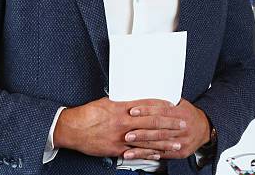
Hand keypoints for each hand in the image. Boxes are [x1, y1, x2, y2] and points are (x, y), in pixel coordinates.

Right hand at [53, 98, 184, 157]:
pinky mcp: (116, 149)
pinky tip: (158, 154)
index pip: (148, 105)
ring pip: (147, 139)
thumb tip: (136, 100)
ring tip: (176, 143)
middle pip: (152, 122)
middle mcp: (124, 121)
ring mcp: (121, 136)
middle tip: (182, 125)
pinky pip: (136, 152)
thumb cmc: (88, 114)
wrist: (72, 128)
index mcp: (122, 107)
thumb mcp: (107, 102)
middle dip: (170, 124)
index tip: (174, 107)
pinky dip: (148, 154)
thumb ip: (123, 102)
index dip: (163, 106)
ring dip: (164, 142)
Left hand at [123, 98, 210, 159]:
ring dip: (141, 146)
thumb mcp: (181, 103)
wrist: (204, 128)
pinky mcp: (180, 152)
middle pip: (159, 130)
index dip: (146, 111)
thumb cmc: (189, 114)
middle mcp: (182, 127)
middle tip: (127, 133)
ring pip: (159, 143)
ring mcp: (182, 141)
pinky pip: (162, 154)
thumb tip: (147, 92)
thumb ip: (166, 101)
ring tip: (128, 146)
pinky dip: (147, 155)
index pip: (161, 111)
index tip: (133, 111)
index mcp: (181, 113)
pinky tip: (136, 154)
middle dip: (141, 132)